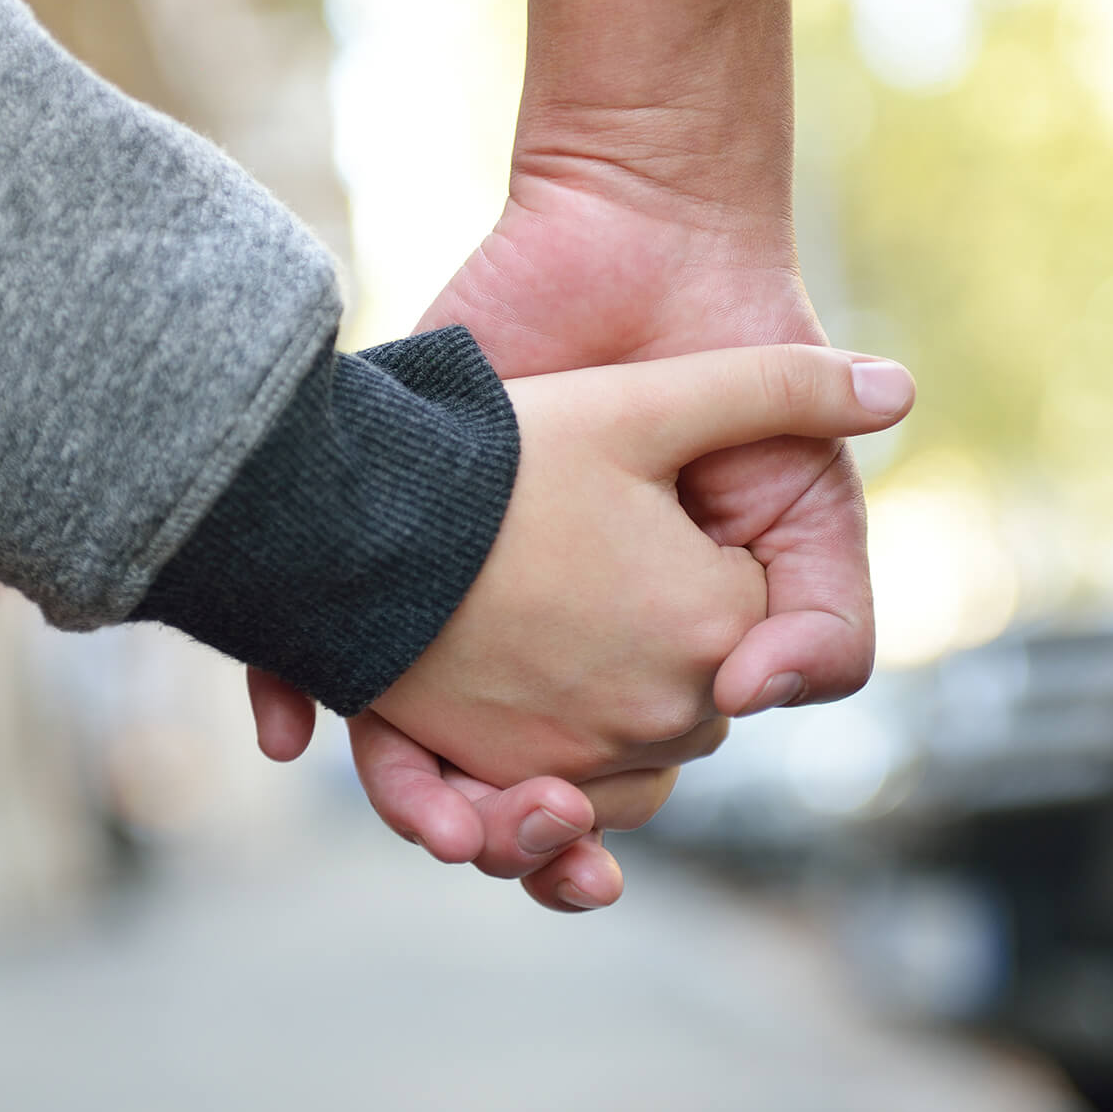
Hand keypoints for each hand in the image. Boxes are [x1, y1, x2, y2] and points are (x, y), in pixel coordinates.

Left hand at [252, 175, 869, 907]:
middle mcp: (532, 640)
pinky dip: (286, 694)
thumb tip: (757, 700)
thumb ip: (826, 620)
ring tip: (439, 822)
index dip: (575, 844)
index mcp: (630, 657)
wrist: (648, 250)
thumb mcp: (806, 509)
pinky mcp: (382, 537)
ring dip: (410, 803)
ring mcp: (451, 594)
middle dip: (496, 840)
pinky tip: (288, 736)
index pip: (594, 790)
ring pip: (405, 745)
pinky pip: (313, 639)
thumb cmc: (737, 386)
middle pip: (497, 788)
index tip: (578, 861)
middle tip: (499, 842)